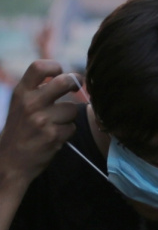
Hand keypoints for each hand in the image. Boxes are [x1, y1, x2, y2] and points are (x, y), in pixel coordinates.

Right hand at [0, 62, 78, 188]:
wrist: (9, 162)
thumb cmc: (20, 129)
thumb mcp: (20, 104)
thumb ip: (37, 90)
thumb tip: (69, 76)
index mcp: (21, 93)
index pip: (39, 67)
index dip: (54, 66)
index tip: (60, 72)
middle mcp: (30, 104)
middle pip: (65, 81)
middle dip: (76, 82)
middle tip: (76, 86)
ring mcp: (41, 120)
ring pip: (72, 109)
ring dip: (68, 118)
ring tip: (53, 125)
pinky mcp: (52, 136)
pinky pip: (72, 127)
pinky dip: (67, 132)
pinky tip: (53, 137)